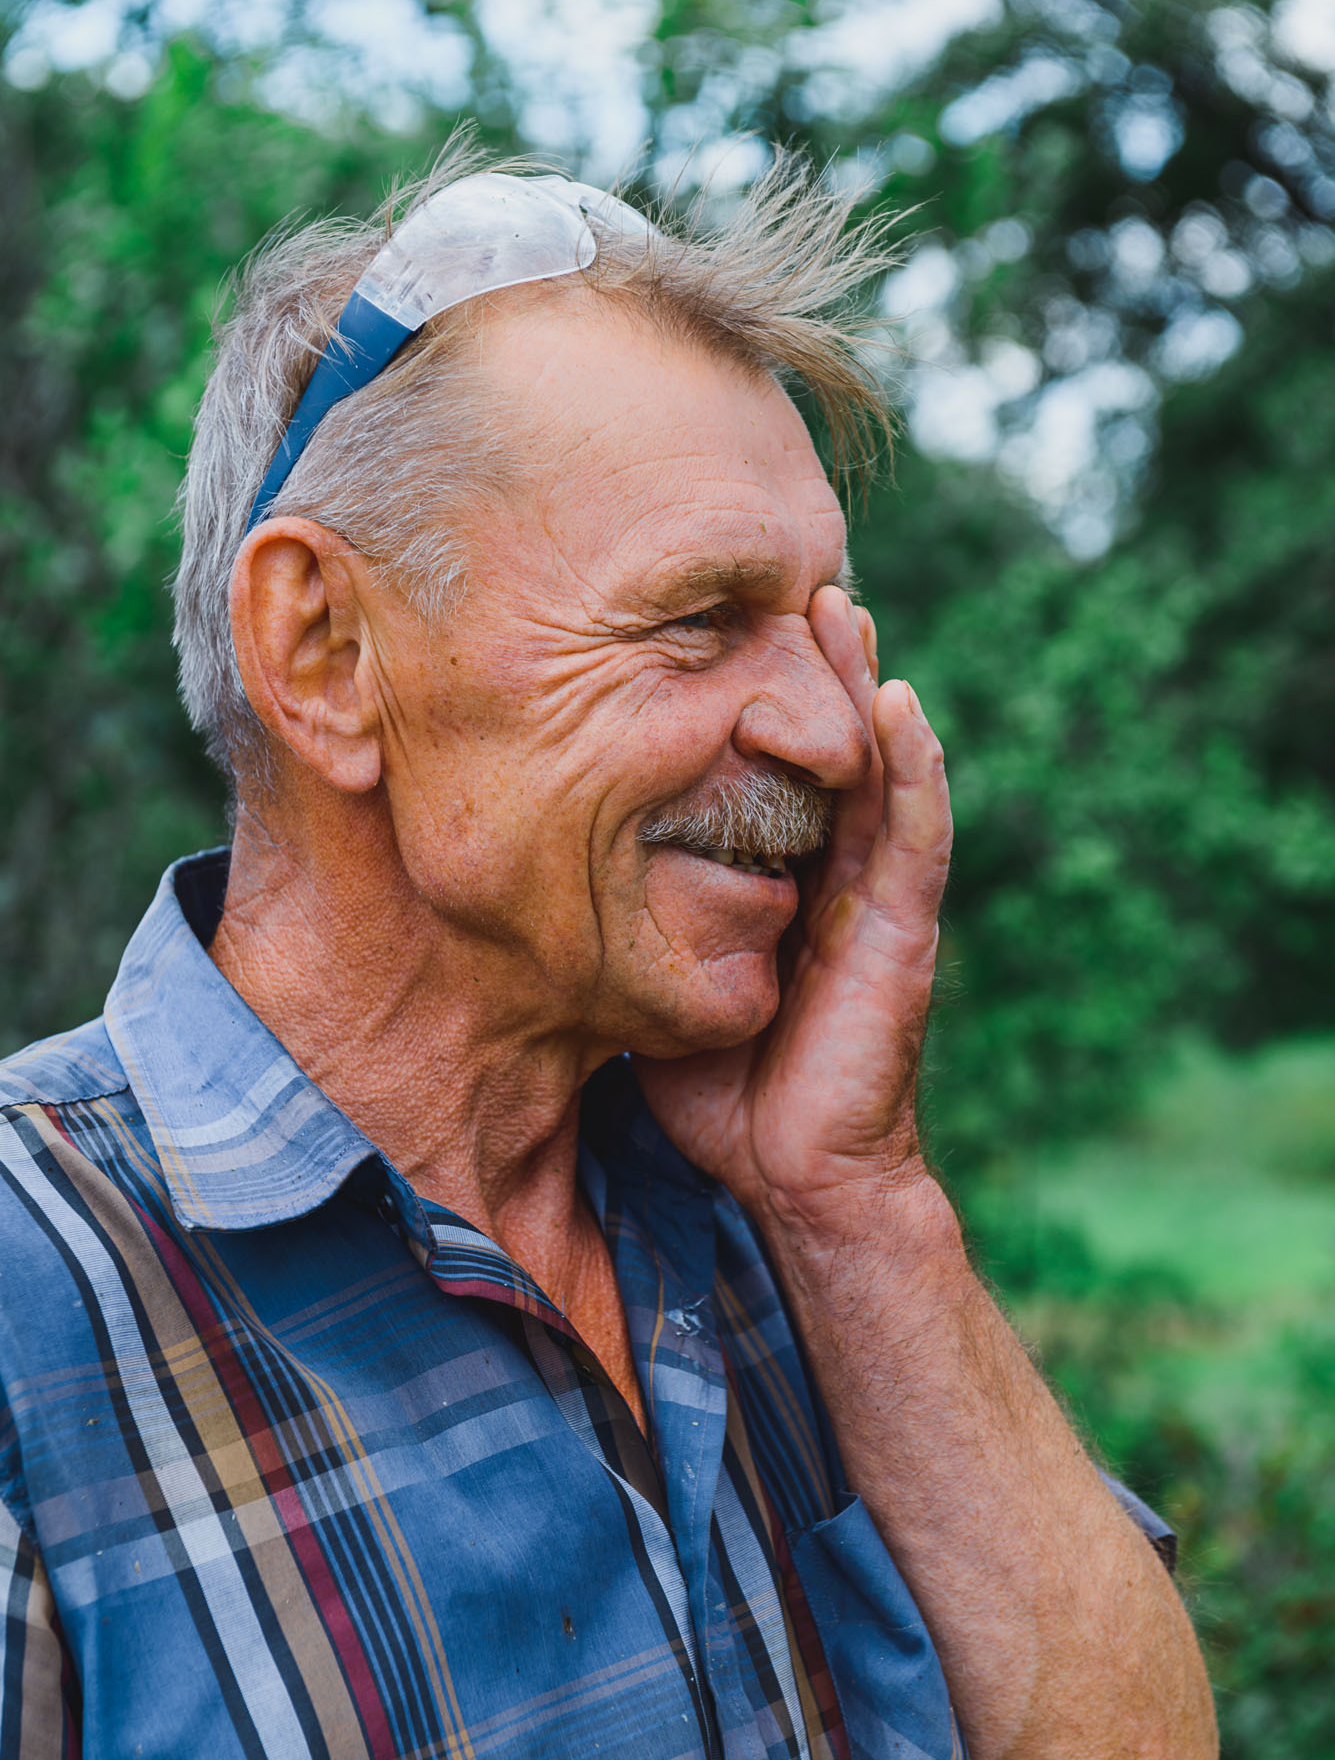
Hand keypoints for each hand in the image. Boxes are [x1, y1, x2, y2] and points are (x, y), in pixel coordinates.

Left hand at [634, 586, 953, 1244]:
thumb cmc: (723, 1093)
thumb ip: (632, 925)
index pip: (776, 771)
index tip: (720, 626)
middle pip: (830, 750)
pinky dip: (915, 771)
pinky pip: (915, 840)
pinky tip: (901, 707)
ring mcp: (877, 902)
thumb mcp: (659, 985)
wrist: (790, 1181)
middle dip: (813, 665)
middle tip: (790, 578)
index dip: (758, 700)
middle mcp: (837, 877)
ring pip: (879, 772)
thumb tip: (540, 877)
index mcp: (785, 883)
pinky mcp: (903, 934)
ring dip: (864, 688)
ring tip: (842, 608)